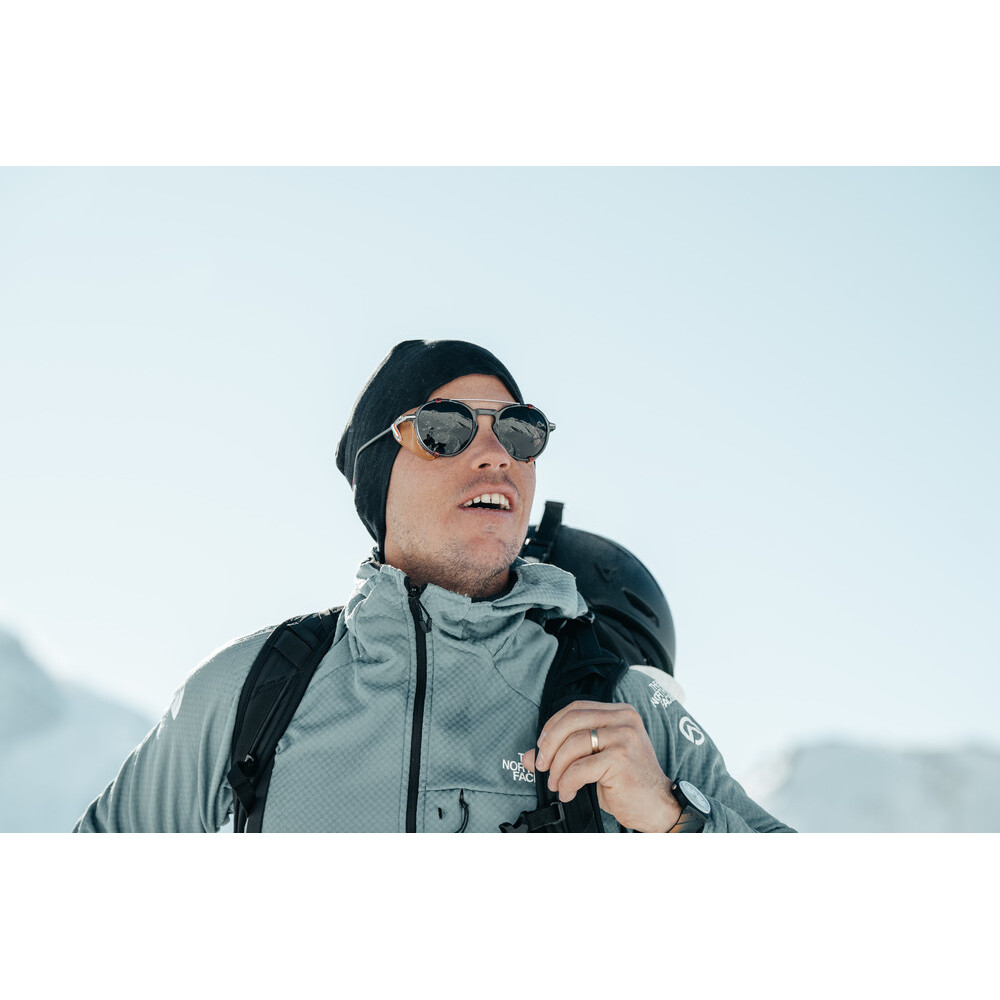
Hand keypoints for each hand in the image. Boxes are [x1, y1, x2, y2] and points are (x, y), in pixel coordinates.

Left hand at [521, 700, 682, 832]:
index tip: (541, 746)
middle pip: (572, 721)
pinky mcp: (621, 759)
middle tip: (541, 765)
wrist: (658, 806)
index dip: (553, 725)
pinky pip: (580, 768)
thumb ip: (565, 753)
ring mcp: (624, 738)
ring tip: (556, 784)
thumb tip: (527, 756)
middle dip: (549, 744)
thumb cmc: (627, 783)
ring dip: (557, 768)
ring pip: (573, 745)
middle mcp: (624, 720)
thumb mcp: (595, 761)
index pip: (577, 708)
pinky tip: (568, 793)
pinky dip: (567, 782)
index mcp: (620, 713)